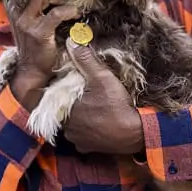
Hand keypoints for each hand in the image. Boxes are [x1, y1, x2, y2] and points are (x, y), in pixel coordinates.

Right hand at [6, 0, 79, 109]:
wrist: (33, 71)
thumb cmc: (37, 45)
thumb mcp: (32, 20)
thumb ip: (38, 4)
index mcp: (15, 6)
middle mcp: (17, 11)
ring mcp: (26, 21)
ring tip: (66, 7)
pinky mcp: (38, 32)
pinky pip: (56, 13)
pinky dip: (69, 11)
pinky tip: (75, 14)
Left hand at [62, 37, 144, 155]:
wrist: (136, 134)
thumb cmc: (116, 106)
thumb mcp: (101, 77)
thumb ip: (85, 59)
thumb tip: (72, 42)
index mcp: (64, 111)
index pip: (55, 97)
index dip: (63, 89)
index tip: (74, 84)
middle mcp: (67, 129)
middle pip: (64, 111)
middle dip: (72, 102)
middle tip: (86, 94)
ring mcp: (78, 140)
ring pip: (73, 125)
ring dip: (81, 117)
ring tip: (94, 107)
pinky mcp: (90, 148)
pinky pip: (84, 137)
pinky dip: (90, 129)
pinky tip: (100, 121)